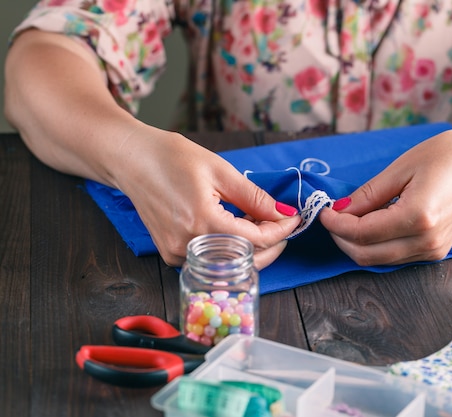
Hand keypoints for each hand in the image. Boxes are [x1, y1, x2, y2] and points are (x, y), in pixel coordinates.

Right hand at [113, 126, 300, 267]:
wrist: (131, 159)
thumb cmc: (171, 158)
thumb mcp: (220, 171)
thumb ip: (254, 197)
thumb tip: (283, 213)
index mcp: (202, 222)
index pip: (256, 240)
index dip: (280, 230)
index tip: (294, 218)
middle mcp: (187, 245)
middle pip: (245, 260)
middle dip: (271, 243)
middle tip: (282, 223)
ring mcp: (176, 254)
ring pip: (228, 263)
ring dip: (250, 246)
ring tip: (257, 220)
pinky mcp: (170, 254)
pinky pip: (210, 259)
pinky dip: (229, 248)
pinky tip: (235, 226)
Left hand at [318, 126, 451, 265]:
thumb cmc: (448, 155)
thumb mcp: (401, 168)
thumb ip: (369, 194)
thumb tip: (339, 210)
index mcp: (419, 217)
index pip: (362, 234)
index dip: (336, 225)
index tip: (324, 210)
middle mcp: (427, 241)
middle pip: (366, 255)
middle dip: (342, 238)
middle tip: (333, 214)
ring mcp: (433, 250)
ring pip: (378, 260)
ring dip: (357, 243)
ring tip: (350, 217)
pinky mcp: (435, 252)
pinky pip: (394, 257)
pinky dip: (375, 245)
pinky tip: (372, 223)